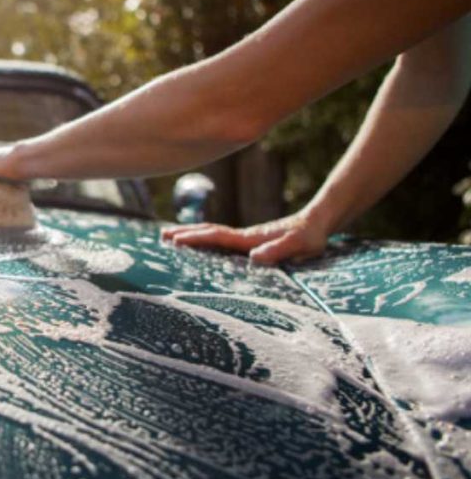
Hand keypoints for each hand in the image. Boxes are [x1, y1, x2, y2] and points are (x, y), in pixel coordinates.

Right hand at [160, 210, 332, 264]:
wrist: (317, 222)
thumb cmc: (311, 236)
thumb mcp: (300, 245)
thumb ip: (279, 250)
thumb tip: (254, 257)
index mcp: (249, 238)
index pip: (217, 236)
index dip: (196, 238)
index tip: (175, 240)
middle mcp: (243, 236)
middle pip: (208, 232)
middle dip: (185, 233)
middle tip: (161, 235)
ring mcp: (244, 237)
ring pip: (212, 233)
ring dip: (191, 233)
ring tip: (171, 236)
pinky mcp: (248, 241)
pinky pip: (220, 238)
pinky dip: (204, 237)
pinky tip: (200, 243)